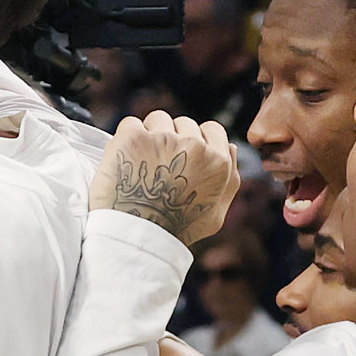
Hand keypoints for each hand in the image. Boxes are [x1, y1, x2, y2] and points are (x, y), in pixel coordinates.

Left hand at [93, 112, 238, 248]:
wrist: (136, 237)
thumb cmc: (175, 231)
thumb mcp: (215, 215)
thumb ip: (230, 180)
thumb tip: (231, 148)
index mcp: (218, 162)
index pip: (212, 129)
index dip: (197, 139)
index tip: (183, 154)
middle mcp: (194, 145)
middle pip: (184, 123)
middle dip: (172, 138)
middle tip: (159, 164)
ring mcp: (163, 138)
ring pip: (158, 119)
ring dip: (150, 134)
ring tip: (142, 162)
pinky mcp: (133, 138)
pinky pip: (130, 123)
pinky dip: (126, 137)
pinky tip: (125, 159)